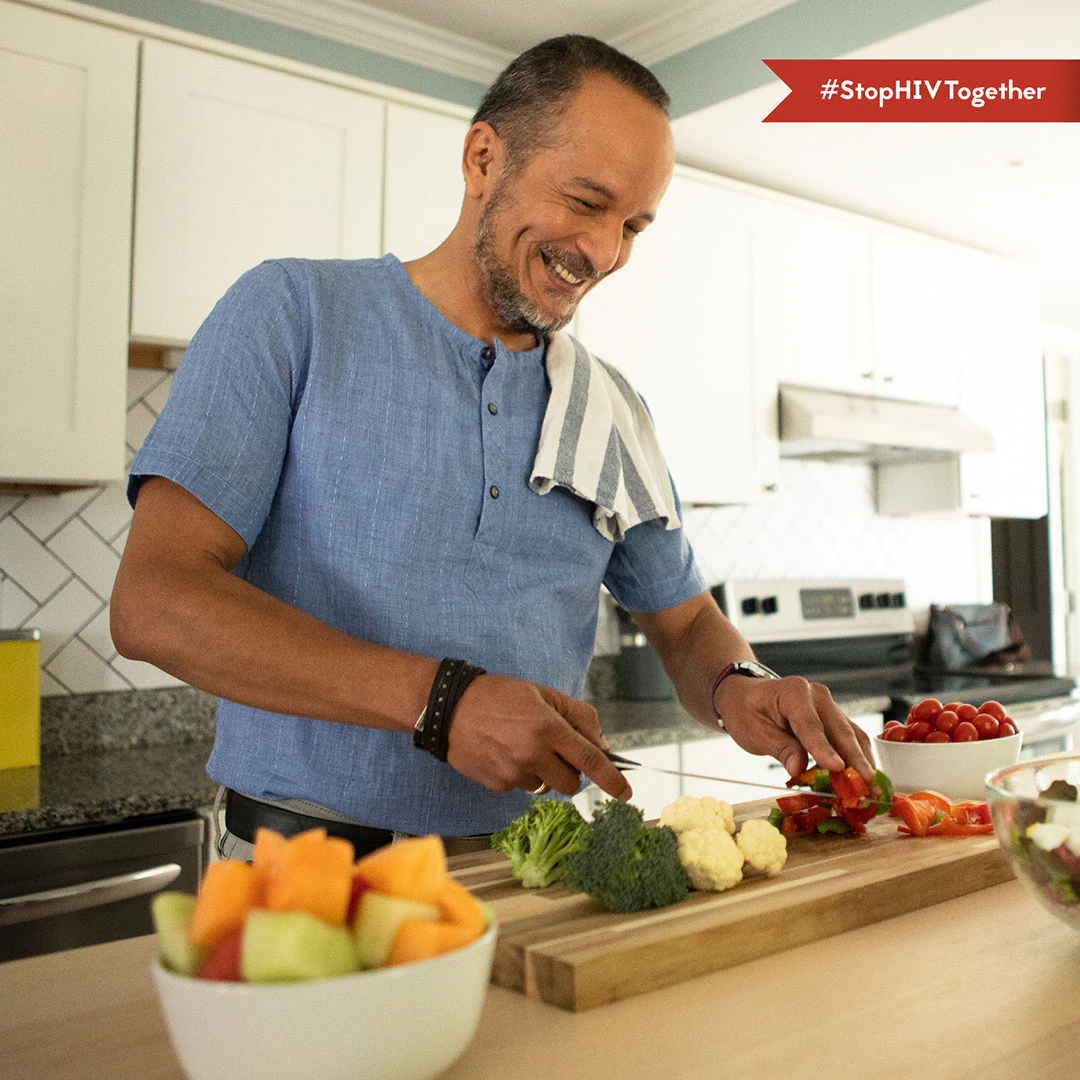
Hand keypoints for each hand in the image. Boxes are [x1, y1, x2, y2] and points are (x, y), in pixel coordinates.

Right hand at [444, 674, 632, 800]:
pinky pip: (522, 788)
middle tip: (556, 752)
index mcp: (547, 727)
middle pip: (571, 783)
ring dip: (544, 773)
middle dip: (571, 772)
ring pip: (546, 787)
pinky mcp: (497, 784)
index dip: (611, 779)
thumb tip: (601, 744)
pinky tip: (505, 753)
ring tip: (523, 747)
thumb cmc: (498, 695)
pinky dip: (521, 775)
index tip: (625, 792)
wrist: (448, 707)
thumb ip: (577, 716)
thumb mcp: (542, 694)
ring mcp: (514, 772)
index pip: (590, 760)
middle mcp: (533, 754)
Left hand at [713, 675, 875, 782]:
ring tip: (872, 786)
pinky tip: (862, 777)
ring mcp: (829, 706)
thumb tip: (799, 769)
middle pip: (840, 730)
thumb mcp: (754, 731)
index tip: (838, 768)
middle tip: (868, 784)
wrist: (746, 698)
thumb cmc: (747, 712)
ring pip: (852, 734)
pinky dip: (857, 757)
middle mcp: (817, 695)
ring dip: (863, 761)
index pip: (810, 725)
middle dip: (856, 759)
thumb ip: (780, 748)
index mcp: (794, 692)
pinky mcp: (834, 719)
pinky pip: (849, 738)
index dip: (824, 749)